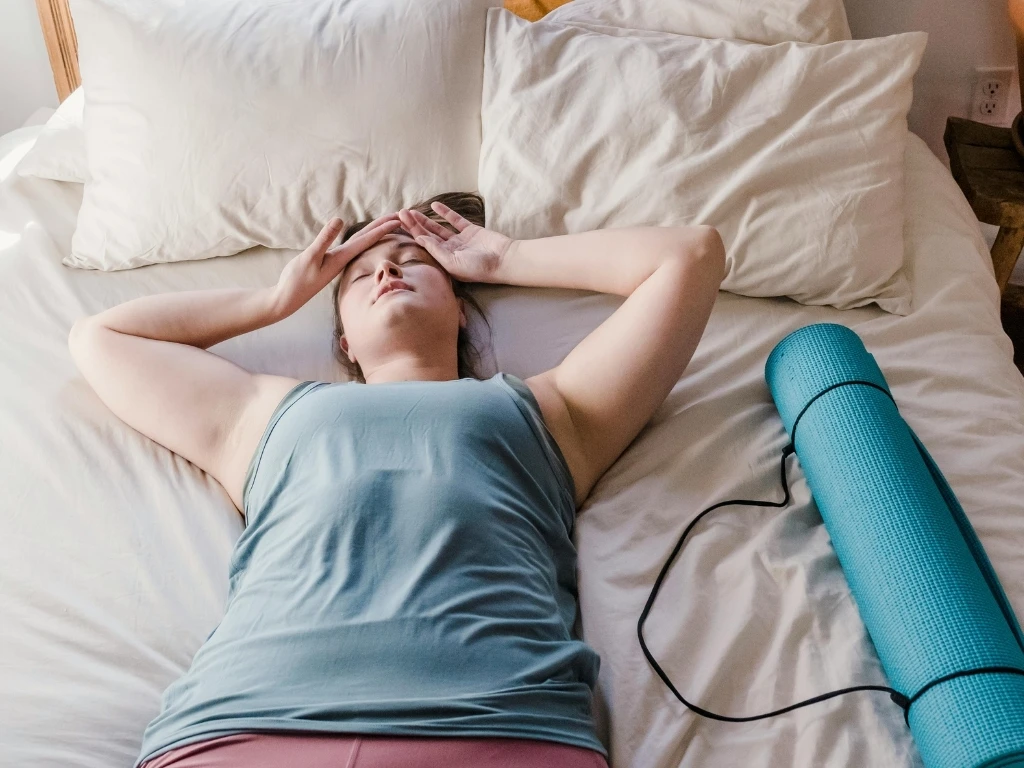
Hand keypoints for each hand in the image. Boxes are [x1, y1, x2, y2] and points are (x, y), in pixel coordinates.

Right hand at [273, 212, 401, 316]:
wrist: (288, 299)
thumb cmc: (297, 279)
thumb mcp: (310, 256)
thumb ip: (325, 238)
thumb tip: (339, 220)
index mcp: (342, 258)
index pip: (367, 240)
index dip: (383, 228)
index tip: (398, 219)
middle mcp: (344, 259)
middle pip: (368, 239)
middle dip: (384, 227)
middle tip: (401, 215)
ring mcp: (338, 261)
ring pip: (361, 243)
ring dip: (375, 232)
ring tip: (388, 223)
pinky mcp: (331, 262)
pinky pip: (352, 247)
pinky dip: (361, 239)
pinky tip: (364, 237)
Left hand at [398, 202, 513, 283]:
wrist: (504, 260)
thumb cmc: (479, 267)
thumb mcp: (453, 262)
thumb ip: (435, 250)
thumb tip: (418, 239)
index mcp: (444, 260)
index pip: (424, 244)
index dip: (412, 232)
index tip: (401, 221)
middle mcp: (450, 251)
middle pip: (428, 235)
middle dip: (415, 225)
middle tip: (402, 213)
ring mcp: (460, 240)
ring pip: (438, 228)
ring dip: (425, 220)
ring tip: (412, 211)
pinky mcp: (470, 231)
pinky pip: (455, 220)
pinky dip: (445, 213)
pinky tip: (434, 205)